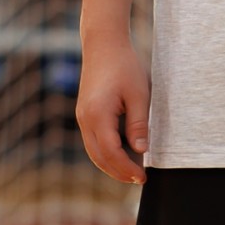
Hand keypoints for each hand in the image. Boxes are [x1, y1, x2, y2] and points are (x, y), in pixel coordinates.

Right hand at [76, 32, 152, 184]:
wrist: (104, 45)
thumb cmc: (124, 66)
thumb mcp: (138, 95)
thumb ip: (138, 124)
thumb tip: (141, 151)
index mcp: (97, 115)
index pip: (111, 153)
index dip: (126, 168)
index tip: (142, 177)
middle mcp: (85, 119)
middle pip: (99, 157)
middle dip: (118, 172)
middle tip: (139, 180)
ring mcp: (82, 117)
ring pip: (94, 152)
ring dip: (111, 165)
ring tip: (132, 172)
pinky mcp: (85, 114)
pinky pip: (93, 141)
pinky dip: (106, 153)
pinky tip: (123, 154)